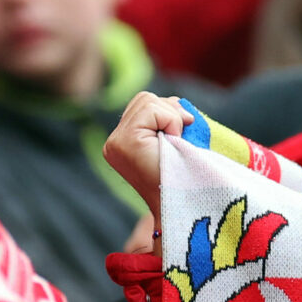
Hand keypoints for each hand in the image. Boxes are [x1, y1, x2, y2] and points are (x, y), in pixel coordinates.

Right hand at [101, 93, 193, 208]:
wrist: (188, 202)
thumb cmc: (188, 175)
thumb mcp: (176, 140)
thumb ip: (169, 118)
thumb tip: (179, 103)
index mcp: (122, 142)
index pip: (144, 104)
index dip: (169, 113)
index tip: (180, 137)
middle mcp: (113, 143)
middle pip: (145, 99)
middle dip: (171, 112)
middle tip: (182, 139)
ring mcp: (115, 143)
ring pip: (148, 101)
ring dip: (173, 118)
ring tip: (176, 144)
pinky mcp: (124, 142)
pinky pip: (152, 109)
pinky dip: (171, 121)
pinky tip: (173, 142)